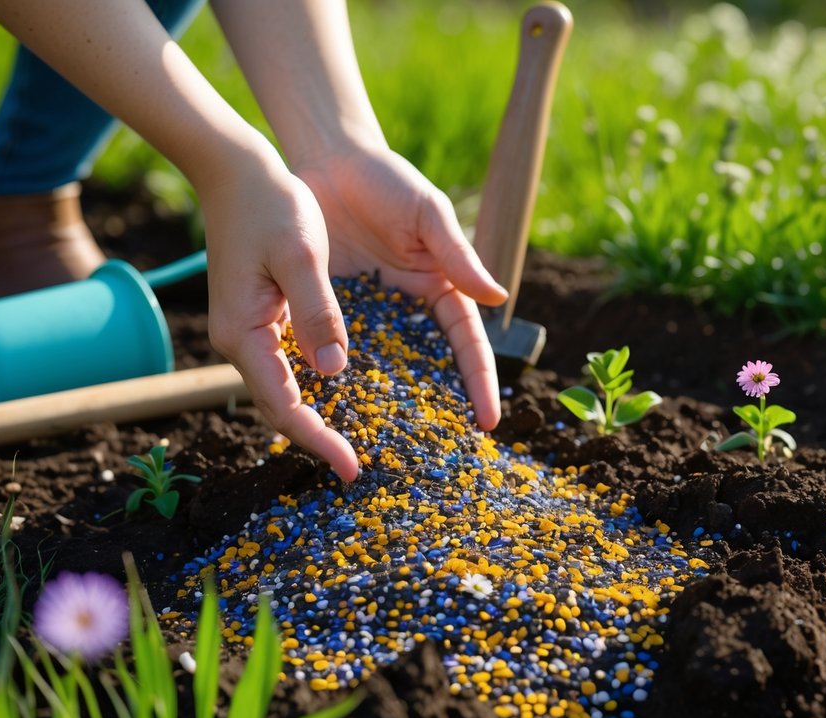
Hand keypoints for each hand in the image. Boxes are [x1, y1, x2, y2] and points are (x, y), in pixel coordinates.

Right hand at [198, 140, 360, 480]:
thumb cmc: (272, 205)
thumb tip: (334, 371)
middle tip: (356, 468)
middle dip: (316, 439)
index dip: (317, 440)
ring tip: (352, 442)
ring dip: (313, 419)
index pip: (283, 406)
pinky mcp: (261, 318)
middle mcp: (240, 340)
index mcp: (244, 332)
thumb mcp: (301, 255)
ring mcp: (247, 331)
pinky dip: (311, 389)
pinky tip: (340, 397)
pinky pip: (285, 368)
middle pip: (278, 408)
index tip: (351, 468)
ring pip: (281, 391)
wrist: (237, 172)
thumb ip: (318, 312)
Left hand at [293, 146, 508, 429]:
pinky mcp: (330, 309)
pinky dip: (337, 379)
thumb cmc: (387, 180)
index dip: (479, 380)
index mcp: (442, 287)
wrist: (328, 160)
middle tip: (443, 449)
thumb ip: (458, 254)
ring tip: (385, 444)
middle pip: (429, 366)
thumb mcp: (428, 213)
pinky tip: (334, 409)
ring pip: (382, 366)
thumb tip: (498, 299)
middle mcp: (409, 308)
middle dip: (439, 406)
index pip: (469, 343)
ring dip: (385, 402)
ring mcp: (370, 312)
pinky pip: (335, 351)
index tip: (487, 420)